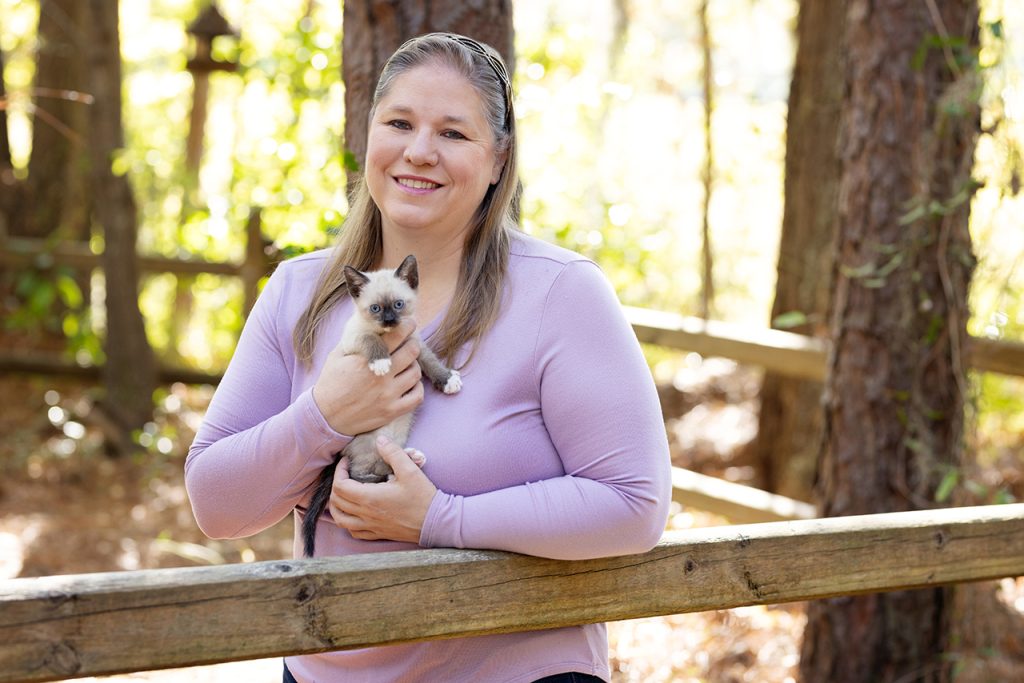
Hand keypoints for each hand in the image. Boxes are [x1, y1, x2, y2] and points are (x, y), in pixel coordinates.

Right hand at [312, 319, 423, 434]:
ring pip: (416, 373)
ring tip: (407, 365)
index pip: (396, 336)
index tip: (409, 324)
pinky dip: (417, 388)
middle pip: (412, 352)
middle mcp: (380, 377)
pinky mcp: (392, 412)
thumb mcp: (336, 357)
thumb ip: (355, 341)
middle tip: (409, 344)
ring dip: (414, 365)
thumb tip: (369, 326)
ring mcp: (388, 395)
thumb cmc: (330, 384)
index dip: (406, 326)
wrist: (326, 417)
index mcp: (366, 360)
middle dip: (413, 344)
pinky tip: (409, 384)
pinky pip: (417, 397)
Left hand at [329, 436, 437, 542]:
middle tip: (345, 474)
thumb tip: (380, 440)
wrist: (437, 522)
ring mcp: (371, 526)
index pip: (340, 486)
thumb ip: (393, 453)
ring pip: (341, 520)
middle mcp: (366, 514)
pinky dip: (347, 522)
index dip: (339, 472)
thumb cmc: (423, 497)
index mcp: (370, 498)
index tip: (347, 463)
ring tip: (342, 494)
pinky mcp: (378, 534)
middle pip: (337, 502)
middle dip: (336, 485)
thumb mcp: (410, 470)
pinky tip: (353, 514)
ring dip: (336, 506)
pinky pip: (354, 532)